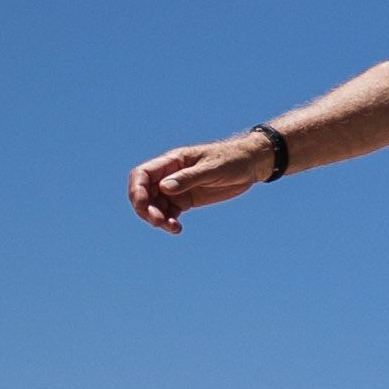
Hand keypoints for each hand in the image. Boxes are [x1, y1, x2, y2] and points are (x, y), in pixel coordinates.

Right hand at [129, 136, 269, 232]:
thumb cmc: (232, 159)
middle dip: (145, 209)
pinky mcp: (187, 200)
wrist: (251, 164)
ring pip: (156, 206)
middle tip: (158, 221)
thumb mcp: (213, 168)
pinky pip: (170, 213)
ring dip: (157, 218)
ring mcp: (177, 188)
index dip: (136, 190)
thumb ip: (189, 177)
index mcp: (173, 161)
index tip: (142, 205)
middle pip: (145, 193)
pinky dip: (169, 222)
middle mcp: (170, 175)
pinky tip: (177, 229)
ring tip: (172, 227)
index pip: (142, 174)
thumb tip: (164, 187)